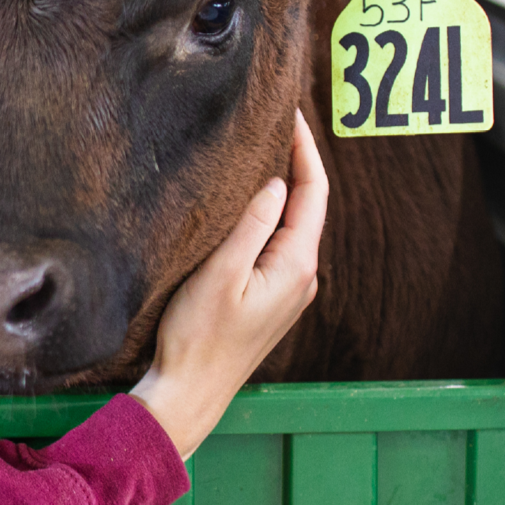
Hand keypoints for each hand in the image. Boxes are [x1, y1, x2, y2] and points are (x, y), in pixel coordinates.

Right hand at [128, 109, 327, 458]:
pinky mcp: (270, 299)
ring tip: (260, 150)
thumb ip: (252, 226)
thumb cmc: (198, 337)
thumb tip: (276, 182)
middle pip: (308, 205)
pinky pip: (278, 243)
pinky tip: (247, 201)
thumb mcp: (220, 274)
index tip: (289, 112)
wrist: (192, 392)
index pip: (313, 192)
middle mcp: (302, 277)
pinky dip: (270, 213)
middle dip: (296, 161)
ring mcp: (288, 290)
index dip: (304, 149)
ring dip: (282, 186)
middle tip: (273, 120)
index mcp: (296, 266)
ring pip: (293, 224)